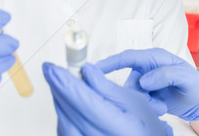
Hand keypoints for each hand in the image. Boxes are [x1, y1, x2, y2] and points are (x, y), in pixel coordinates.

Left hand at [42, 62, 171, 135]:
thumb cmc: (147, 130)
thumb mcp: (134, 102)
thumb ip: (107, 87)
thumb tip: (87, 71)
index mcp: (118, 129)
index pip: (84, 101)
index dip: (65, 82)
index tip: (52, 68)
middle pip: (69, 112)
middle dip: (59, 88)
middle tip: (53, 71)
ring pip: (63, 123)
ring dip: (60, 101)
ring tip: (64, 86)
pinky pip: (65, 132)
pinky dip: (64, 116)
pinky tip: (68, 104)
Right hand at [96, 48, 198, 120]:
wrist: (198, 100)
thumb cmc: (194, 84)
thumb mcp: (184, 77)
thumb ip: (165, 75)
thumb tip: (144, 80)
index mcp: (154, 57)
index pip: (128, 57)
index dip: (110, 63)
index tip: (94, 69)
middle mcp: (145, 68)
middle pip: (128, 81)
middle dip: (138, 96)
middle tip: (156, 104)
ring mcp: (143, 81)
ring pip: (131, 95)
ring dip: (145, 103)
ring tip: (162, 107)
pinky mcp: (143, 94)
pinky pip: (136, 102)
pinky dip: (146, 108)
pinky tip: (161, 108)